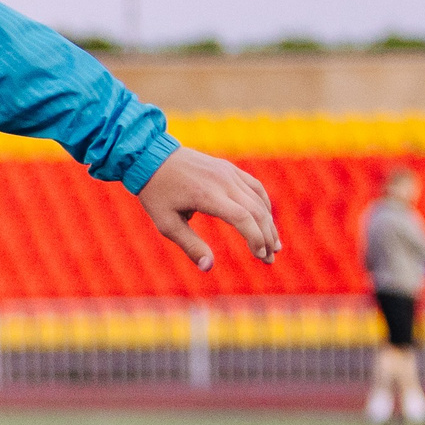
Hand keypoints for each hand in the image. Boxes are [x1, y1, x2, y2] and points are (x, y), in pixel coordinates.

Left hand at [135, 148, 279, 271]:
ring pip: (258, 199)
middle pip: (256, 211)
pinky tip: (266, 219)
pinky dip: (264, 204)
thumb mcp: (166, 223)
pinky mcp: (229, 168)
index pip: (243, 218)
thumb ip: (190, 245)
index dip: (255, 238)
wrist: (150, 157)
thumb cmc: (156, 193)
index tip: (260, 256)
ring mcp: (229, 173)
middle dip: (267, 236)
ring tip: (274, 244)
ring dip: (269, 223)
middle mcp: (223, 182)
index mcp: (208, 196)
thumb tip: (208, 267)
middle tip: (270, 259)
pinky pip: (254, 187)